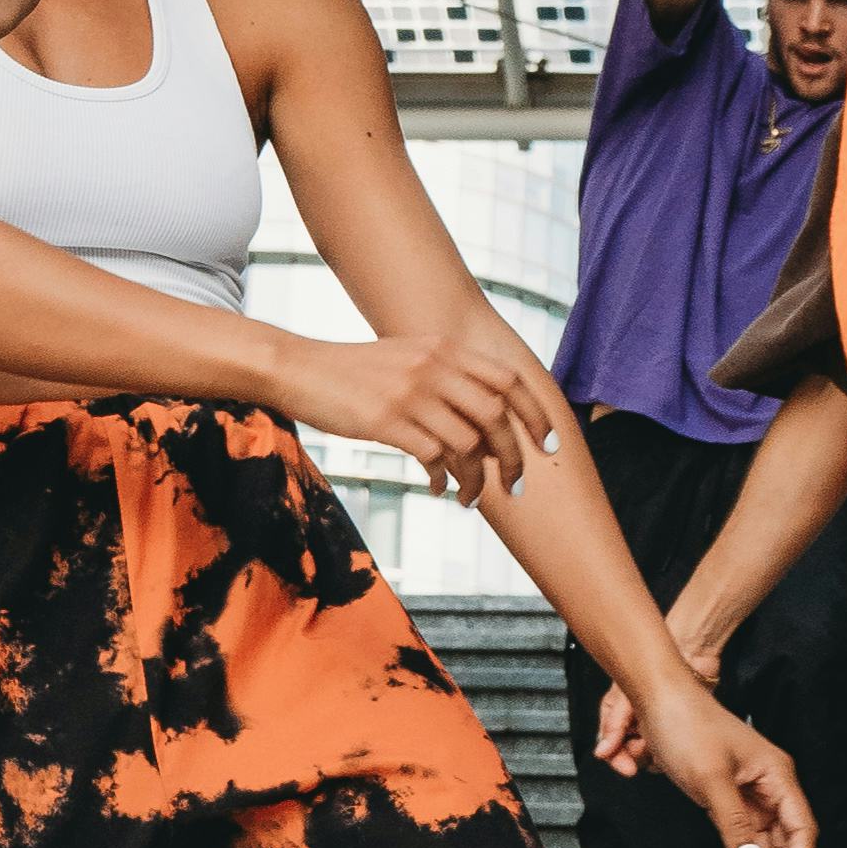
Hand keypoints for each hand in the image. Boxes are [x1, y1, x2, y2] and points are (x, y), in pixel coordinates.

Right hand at [280, 328, 557, 504]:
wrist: (299, 369)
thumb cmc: (354, 372)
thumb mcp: (407, 358)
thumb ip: (446, 378)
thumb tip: (487, 424)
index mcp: (444, 349)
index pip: (509, 380)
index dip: (536, 413)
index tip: (547, 444)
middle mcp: (433, 366)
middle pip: (496, 416)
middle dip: (514, 456)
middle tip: (515, 484)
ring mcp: (410, 393)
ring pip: (467, 443)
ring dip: (478, 478)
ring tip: (471, 497)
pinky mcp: (385, 420)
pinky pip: (433, 457)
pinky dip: (444, 479)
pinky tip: (439, 488)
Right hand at [588, 584, 740, 777]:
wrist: (689, 653)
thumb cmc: (652, 665)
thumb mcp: (624, 696)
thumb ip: (614, 725)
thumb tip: (602, 752)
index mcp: (618, 717)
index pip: (611, 746)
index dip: (617, 759)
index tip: (627, 767)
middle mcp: (636, 725)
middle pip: (631, 755)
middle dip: (637, 756)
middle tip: (646, 749)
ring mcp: (657, 728)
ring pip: (652, 756)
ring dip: (655, 755)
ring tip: (661, 743)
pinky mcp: (679, 731)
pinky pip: (672, 752)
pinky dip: (671, 752)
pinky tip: (675, 745)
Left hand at [638, 671, 811, 847]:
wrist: (658, 701)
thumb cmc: (688, 727)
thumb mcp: (712, 780)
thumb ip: (735, 824)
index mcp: (778, 777)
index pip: (801, 831)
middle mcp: (769, 789)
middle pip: (780, 847)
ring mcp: (748, 797)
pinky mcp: (726, 802)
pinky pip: (734, 844)